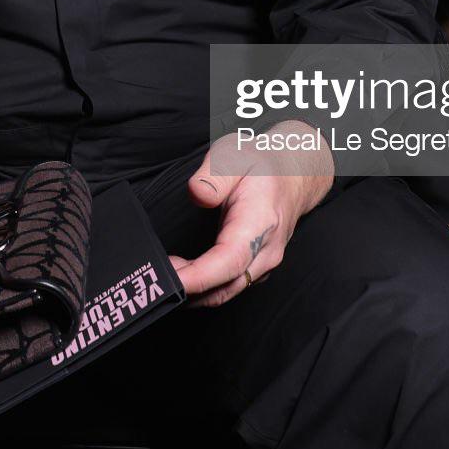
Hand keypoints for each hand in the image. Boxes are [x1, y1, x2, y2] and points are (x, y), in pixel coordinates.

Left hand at [170, 122, 334, 306]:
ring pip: (226, 292)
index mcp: (260, 222)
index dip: (200, 277)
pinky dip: (203, 288)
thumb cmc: (263, 164)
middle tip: (153, 278)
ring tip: (162, 275)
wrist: (295, 175)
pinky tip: (181, 276)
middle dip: (188, 291)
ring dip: (193, 292)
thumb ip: (214, 175)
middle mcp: (265, 251)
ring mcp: (263, 264)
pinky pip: (228, 287)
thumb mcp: (235, 155)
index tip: (172, 281)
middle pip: (225, 287)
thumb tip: (198, 194)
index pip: (229, 261)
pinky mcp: (256, 268)